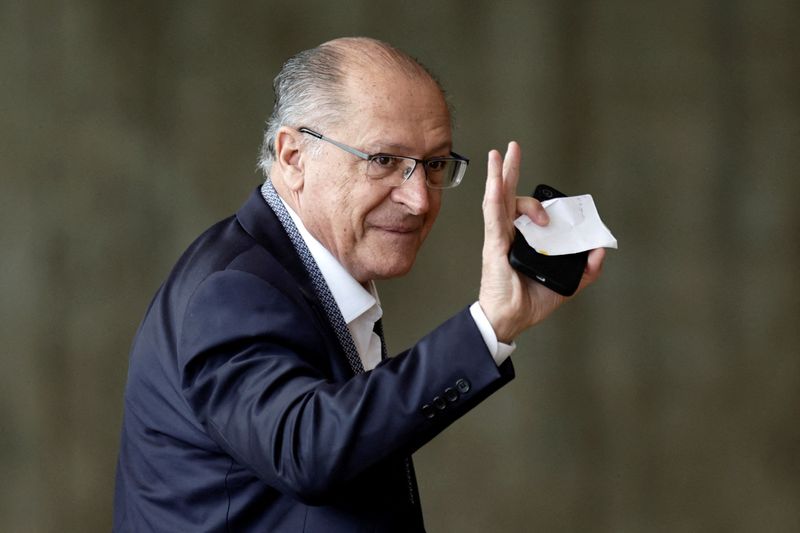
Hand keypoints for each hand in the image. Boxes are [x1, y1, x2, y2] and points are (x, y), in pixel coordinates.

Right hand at [478, 142, 604, 342]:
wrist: (512, 318)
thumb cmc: (530, 301)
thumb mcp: (568, 283)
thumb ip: (587, 269)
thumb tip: (601, 250)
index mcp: (522, 240)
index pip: (527, 212)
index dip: (538, 202)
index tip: (558, 205)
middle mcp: (508, 234)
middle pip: (508, 195)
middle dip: (509, 169)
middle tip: (512, 147)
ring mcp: (499, 236)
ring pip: (498, 198)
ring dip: (499, 174)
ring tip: (500, 154)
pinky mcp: (494, 243)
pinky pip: (493, 215)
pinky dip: (494, 195)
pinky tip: (494, 180)